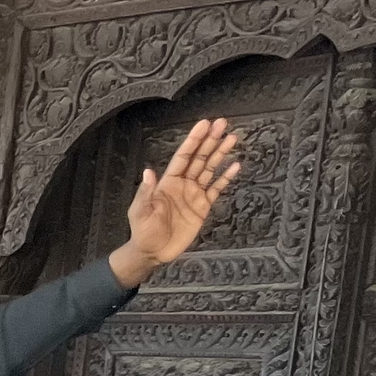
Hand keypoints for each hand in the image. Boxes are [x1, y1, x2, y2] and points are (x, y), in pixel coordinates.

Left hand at [110, 116, 242, 287]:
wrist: (153, 252)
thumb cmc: (143, 232)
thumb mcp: (140, 212)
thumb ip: (146, 192)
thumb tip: (148, 171)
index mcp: (167, 182)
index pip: (183, 157)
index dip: (193, 141)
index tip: (204, 125)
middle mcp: (183, 184)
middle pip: (199, 158)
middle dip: (210, 141)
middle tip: (222, 123)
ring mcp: (194, 194)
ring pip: (210, 169)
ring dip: (220, 154)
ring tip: (232, 138)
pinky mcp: (203, 206)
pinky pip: (216, 188)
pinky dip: (226, 177)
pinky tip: (235, 165)